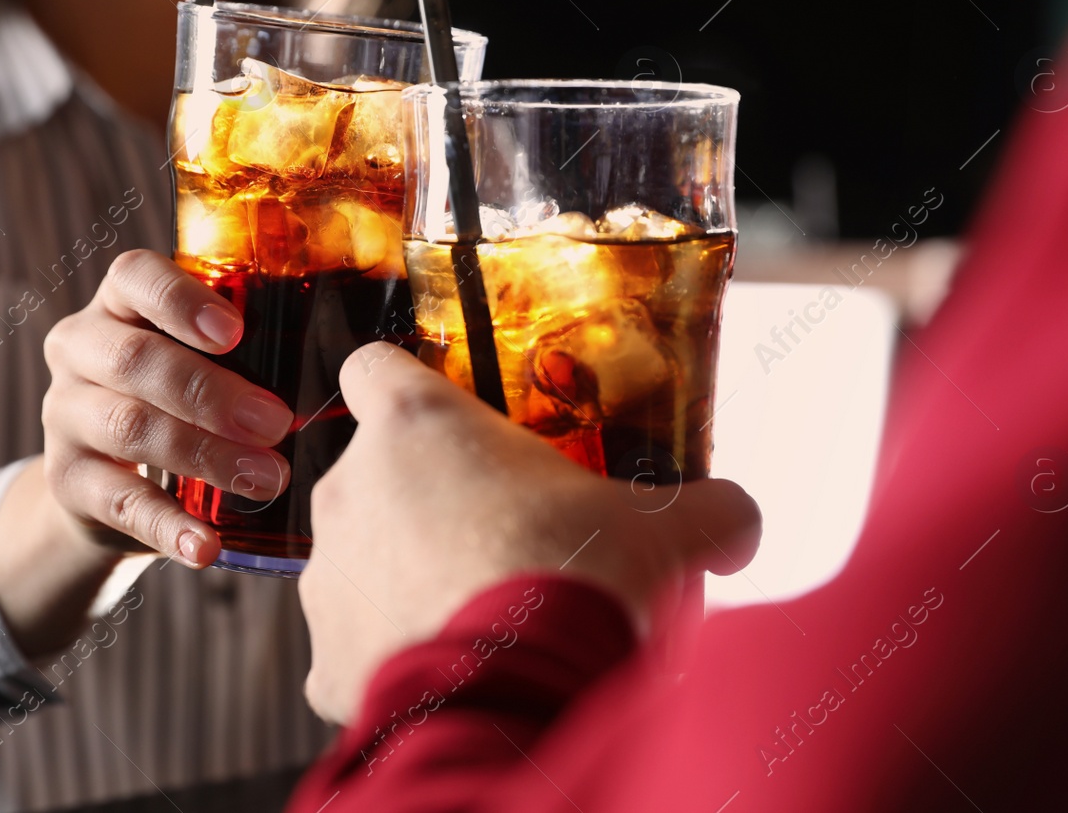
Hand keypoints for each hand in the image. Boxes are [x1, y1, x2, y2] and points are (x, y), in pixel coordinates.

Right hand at [40, 249, 292, 567]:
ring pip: (130, 427)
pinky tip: (207, 546)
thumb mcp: (199, 359)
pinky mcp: (67, 481)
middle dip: (211, 392)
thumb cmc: (181, 399)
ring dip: (206, 456)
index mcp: (120, 303)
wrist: (106, 481)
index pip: (135, 276)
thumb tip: (358, 359)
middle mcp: (80, 348)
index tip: (236, 332)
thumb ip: (249, 347)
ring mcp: (66, 415)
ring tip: (266, 480)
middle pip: (136, 358)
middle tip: (277, 423)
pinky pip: (120, 502)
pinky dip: (169, 527)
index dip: (181, 299)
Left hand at [299, 342, 761, 722]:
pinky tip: (456, 672)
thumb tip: (738, 524)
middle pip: (376, 474)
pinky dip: (396, 657)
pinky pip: (358, 646)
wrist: (525, 700)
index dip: (406, 386)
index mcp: (416, 427)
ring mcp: (330, 579)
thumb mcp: (662, 528)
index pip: (373, 367)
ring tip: (483, 612)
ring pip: (364, 561)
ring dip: (409, 578)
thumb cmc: (577, 586)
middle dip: (428, 501)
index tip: (444, 415)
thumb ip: (706, 510)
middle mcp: (352, 490)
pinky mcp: (328, 660)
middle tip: (500, 532)